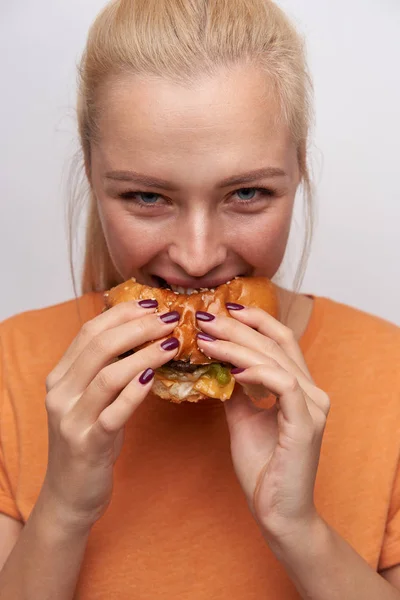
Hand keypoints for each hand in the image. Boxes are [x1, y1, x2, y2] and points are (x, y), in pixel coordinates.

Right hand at [40, 301, 179, 531]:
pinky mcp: (88, 443)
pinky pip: (115, 412)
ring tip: (172, 343)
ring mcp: (72, 419)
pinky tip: (155, 377)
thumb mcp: (91, 400)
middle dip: (138, 327)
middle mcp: (60, 393)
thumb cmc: (88, 440)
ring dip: (144, 354)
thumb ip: (107, 370)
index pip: (89, 332)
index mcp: (60, 377)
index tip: (151, 304)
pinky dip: (136, 391)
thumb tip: (144, 337)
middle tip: (169, 318)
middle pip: (99, 346)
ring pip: (108, 374)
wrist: (69, 494)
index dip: (121, 314)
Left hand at [196, 305, 329, 541]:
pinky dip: (257, 372)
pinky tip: (232, 370)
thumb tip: (217, 362)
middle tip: (206, 318)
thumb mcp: (243, 418)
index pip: (281, 340)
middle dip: (238, 326)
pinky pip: (282, 385)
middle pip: (276, 343)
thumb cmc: (263, 466)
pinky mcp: (305, 424)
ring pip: (276, 359)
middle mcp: (312, 391)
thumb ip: (236, 390)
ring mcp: (312, 407)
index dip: (256, 320)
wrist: (277, 511)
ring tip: (208, 339)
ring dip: (239, 345)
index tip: (224, 308)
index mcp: (300, 387)